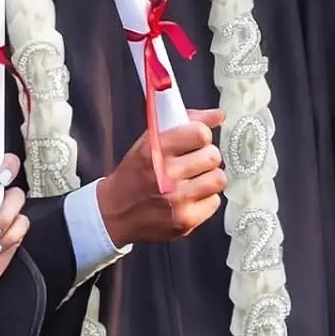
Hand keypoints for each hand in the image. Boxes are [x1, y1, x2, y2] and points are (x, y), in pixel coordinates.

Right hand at [95, 108, 226, 247]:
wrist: (115, 212)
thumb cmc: (134, 174)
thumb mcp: (150, 142)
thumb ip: (185, 123)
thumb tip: (219, 115)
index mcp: (155, 151)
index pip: (200, 134)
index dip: (201, 136)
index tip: (194, 141)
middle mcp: (167, 175)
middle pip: (213, 156)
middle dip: (206, 156)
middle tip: (194, 161)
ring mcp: (177, 200)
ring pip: (218, 179)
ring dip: (209, 177)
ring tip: (195, 179)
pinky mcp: (185, 220)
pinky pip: (215, 201)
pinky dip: (205, 198)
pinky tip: (190, 196)